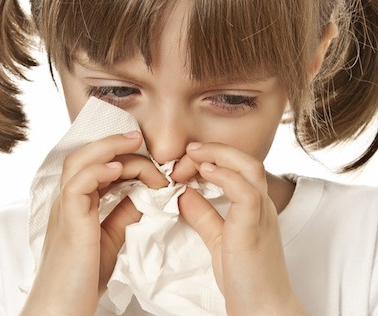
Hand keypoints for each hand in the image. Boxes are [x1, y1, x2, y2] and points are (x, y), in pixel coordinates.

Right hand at [22, 131, 168, 315]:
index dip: (121, 158)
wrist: (61, 306)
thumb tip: (141, 196)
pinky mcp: (69, 222)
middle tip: (138, 137)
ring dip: (107, 148)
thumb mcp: (109, 241)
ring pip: (78, 163)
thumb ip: (121, 216)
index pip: (94, 167)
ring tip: (132, 142)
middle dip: (112, 143)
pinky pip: (78, 185)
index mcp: (75, 205)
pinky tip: (118, 168)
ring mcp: (64, 210)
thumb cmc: (81, 280)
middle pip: (83, 157)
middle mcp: (66, 202)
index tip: (151, 162)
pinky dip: (98, 171)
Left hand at [177, 142, 306, 315]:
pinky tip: (204, 172)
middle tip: (188, 149)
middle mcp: (261, 206)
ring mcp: (261, 215)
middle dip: (215, 149)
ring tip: (193, 154)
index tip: (185, 159)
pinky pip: (245, 192)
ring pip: (249, 168)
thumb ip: (203, 215)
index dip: (212, 157)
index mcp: (253, 207)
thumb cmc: (245, 278)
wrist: (264, 308)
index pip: (238, 167)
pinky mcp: (254, 227)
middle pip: (246, 160)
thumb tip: (184, 193)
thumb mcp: (218, 239)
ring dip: (219, 155)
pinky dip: (224, 176)